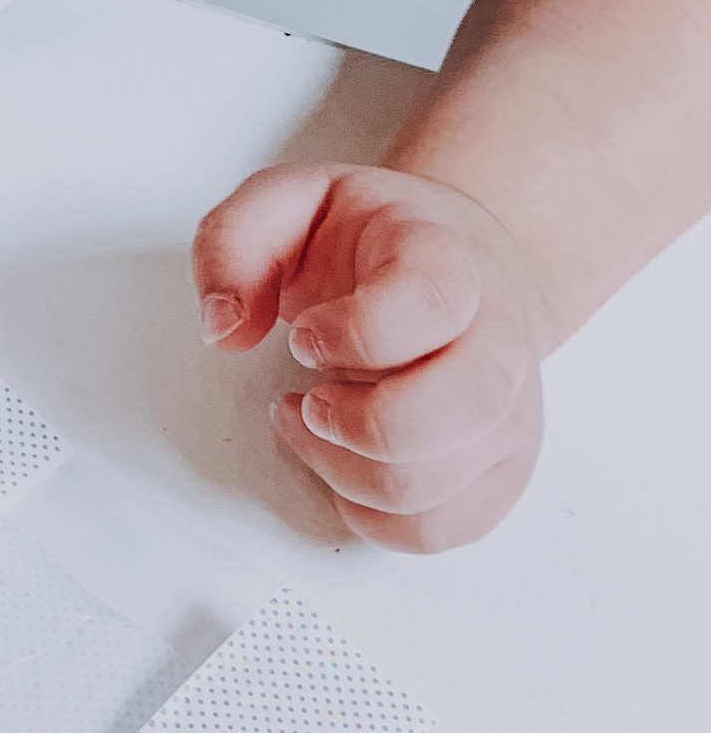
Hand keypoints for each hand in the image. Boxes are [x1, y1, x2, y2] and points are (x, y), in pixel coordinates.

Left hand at [191, 161, 548, 549]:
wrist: (464, 266)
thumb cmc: (372, 240)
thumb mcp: (289, 203)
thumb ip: (233, 242)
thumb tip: (223, 328)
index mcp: (450, 260)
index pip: (430, 303)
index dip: (353, 332)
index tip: (303, 336)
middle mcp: (498, 341)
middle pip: (457, 409)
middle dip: (354, 421)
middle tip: (309, 397)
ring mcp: (508, 414)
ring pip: (434, 485)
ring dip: (344, 471)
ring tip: (313, 423)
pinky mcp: (498, 470)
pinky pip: (439, 529)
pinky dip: (370, 516)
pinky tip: (342, 464)